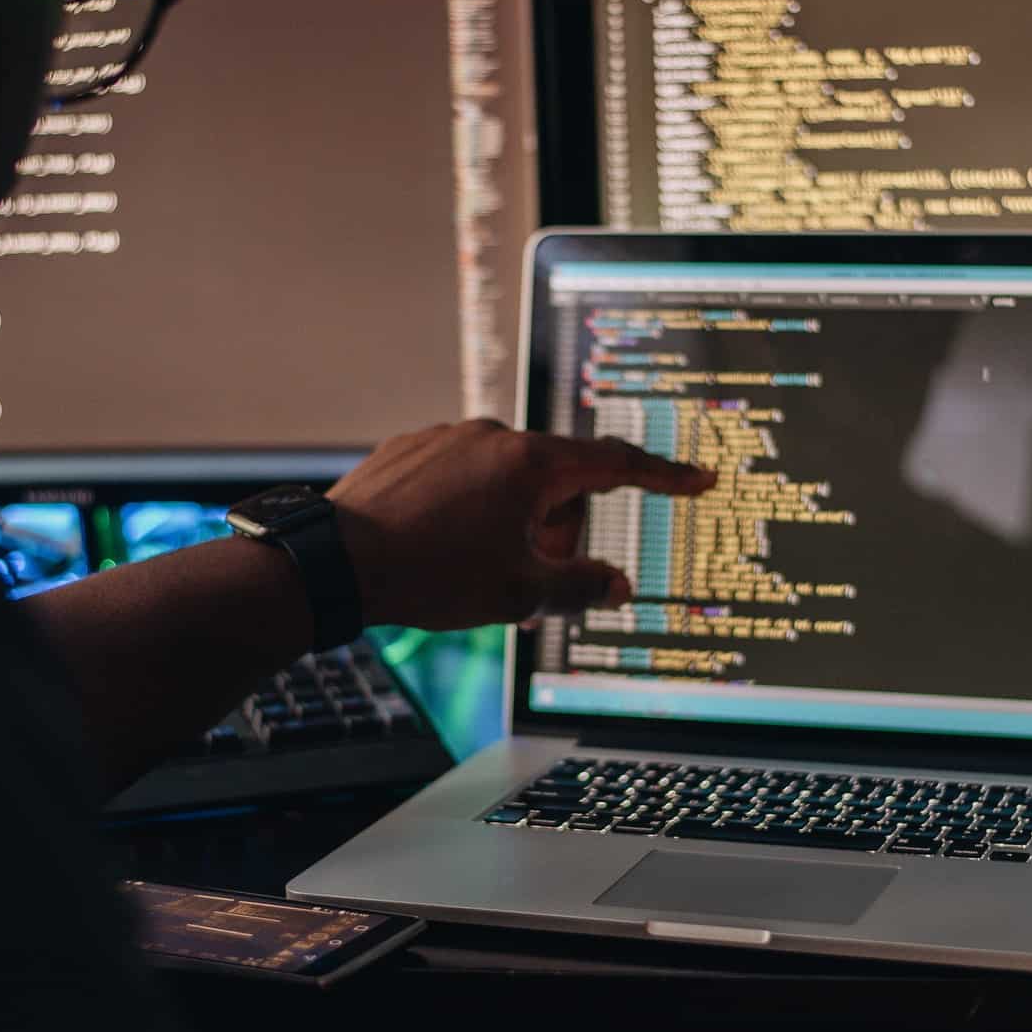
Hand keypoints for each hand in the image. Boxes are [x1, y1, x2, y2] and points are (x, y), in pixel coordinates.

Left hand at [328, 419, 715, 629]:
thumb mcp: (518, 594)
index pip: (616, 465)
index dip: (663, 477)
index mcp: (531, 465)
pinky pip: (462, 475)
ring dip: (511, 519)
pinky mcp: (411, 448)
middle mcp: (493, 437)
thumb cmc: (429, 575)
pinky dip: (468, 508)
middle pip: (557, 480)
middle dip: (556, 528)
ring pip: (507, 479)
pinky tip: (441, 545)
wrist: (335, 564)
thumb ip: (579, 588)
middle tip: (529, 576)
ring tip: (473, 565)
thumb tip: (616, 586)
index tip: (696, 478)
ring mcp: (448, 437)